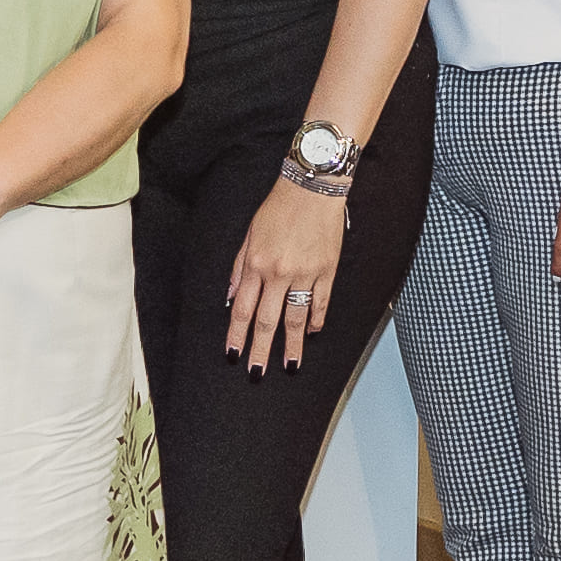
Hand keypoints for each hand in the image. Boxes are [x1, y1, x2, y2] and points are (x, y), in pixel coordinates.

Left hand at [229, 177, 353, 369]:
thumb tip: (232, 298)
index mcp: (257, 264)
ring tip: (290, 365)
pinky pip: (320, 302)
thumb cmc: (279, 207)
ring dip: (292, 345)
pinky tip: (312, 332)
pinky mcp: (327, 270)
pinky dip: (316, 320)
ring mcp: (305, 274)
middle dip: (260, 350)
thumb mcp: (250, 234)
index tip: (233, 354)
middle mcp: (279, 273)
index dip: (237, 335)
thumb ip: (240, 268)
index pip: (243, 310)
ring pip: (296, 318)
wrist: (312, 188)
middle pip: (267, 321)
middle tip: (257, 372)